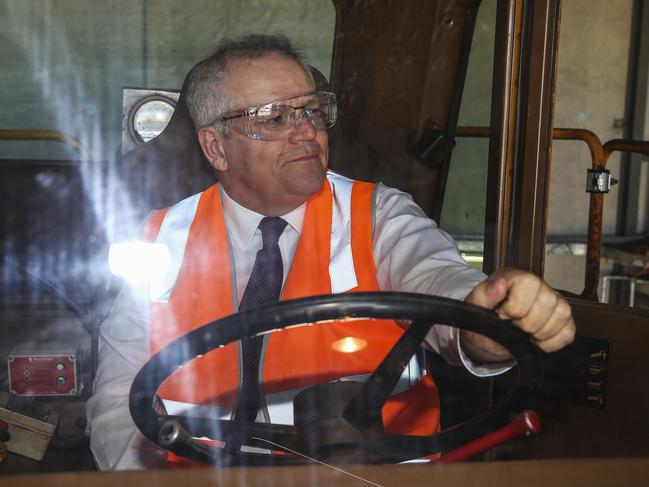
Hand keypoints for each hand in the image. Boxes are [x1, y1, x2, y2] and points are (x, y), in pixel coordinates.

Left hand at [461, 268, 575, 362]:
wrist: (485, 331)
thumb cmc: (482, 314)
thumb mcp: (475, 304)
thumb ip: (484, 293)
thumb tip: (500, 283)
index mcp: (516, 277)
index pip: (529, 284)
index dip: (516, 306)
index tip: (503, 314)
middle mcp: (539, 286)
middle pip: (548, 301)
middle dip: (528, 322)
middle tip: (513, 326)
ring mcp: (554, 301)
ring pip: (562, 314)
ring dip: (540, 332)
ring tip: (524, 333)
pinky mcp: (563, 320)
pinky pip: (568, 332)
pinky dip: (552, 342)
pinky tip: (535, 340)